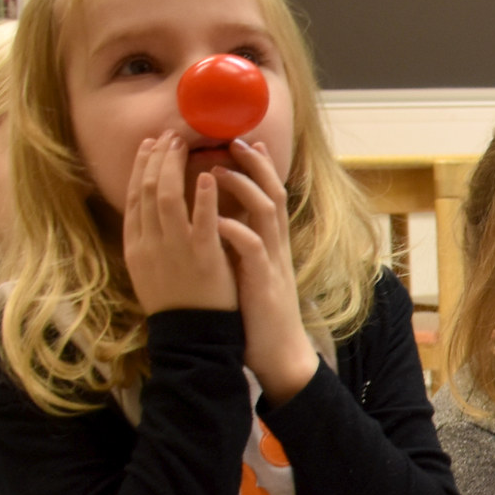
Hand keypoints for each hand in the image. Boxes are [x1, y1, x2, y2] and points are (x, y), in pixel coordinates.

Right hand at [120, 133, 236, 314]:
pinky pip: (201, 220)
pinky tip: (208, 176)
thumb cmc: (177, 304)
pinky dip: (203, 196)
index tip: (150, 146)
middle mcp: (149, 244)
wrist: (191, 338)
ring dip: (173, 167)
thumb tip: (151, 212)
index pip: (133, 198)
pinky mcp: (202, 257)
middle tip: (169, 136)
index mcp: (135, 247)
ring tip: (183, 145)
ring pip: (166, 198)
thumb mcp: (150, 272)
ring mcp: (174, 249)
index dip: (141, 168)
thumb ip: (150, 241)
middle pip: (146, 190)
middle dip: (156, 158)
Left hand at [211, 139, 317, 403]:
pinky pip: (252, 249)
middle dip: (255, 164)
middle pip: (273, 193)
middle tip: (234, 139)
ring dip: (242, 188)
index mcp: (270, 244)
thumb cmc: (256, 315)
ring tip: (216, 170)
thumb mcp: (250, 272)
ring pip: (266, 212)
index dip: (258, 167)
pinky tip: (216, 219)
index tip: (240, 141)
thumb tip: (222, 220)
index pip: (268, 194)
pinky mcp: (264, 283)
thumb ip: (242, 245)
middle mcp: (275, 247)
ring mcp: (272, 263)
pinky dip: (236, 230)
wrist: (277, 355)